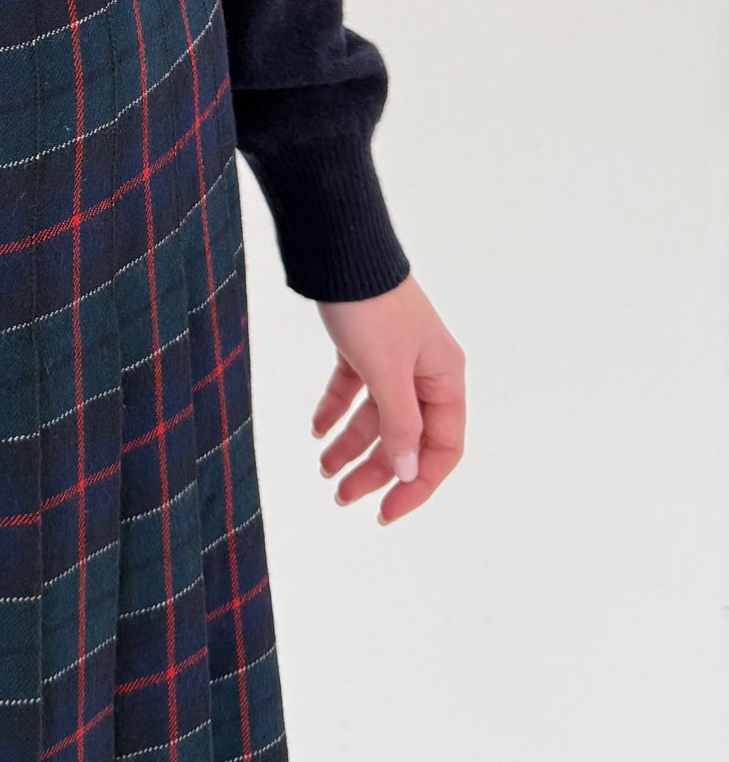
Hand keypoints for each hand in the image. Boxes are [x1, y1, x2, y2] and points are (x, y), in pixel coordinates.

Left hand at [312, 274, 465, 523]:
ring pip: (376, 416)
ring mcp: (395, 360)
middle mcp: (425, 373)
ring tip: (322, 471)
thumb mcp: (388, 373)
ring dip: (351, 445)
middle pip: (405, 438)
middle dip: (375, 470)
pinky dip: (335, 410)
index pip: (442, 449)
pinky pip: (353, 389)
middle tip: (341, 497)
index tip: (386, 511)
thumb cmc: (372, 307)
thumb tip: (407, 472)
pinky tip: (316, 431)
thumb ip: (400, 425)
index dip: (417, 484)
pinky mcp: (364, 346)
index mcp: (446, 380)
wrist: (341, 251)